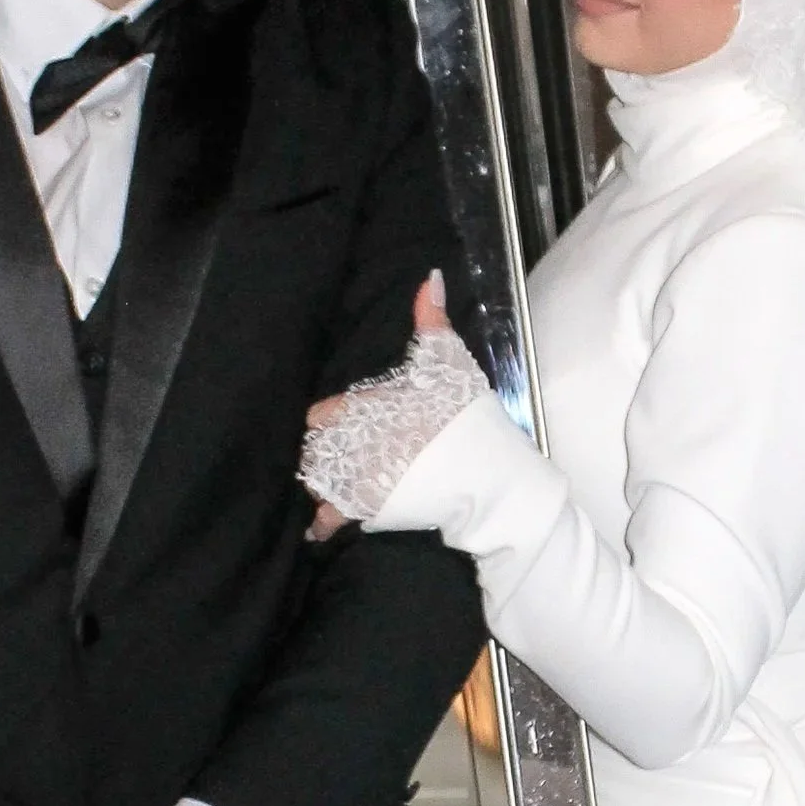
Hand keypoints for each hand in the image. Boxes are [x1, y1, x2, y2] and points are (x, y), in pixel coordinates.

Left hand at [304, 270, 447, 539]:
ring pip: (319, 480)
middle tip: (336, 455)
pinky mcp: (366, 509)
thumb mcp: (449, 362)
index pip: (322, 414)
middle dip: (323, 451)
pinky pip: (330, 518)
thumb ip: (432, 320)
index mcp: (361, 407)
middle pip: (316, 448)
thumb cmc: (466, 417)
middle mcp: (349, 442)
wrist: (487, 477)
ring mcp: (355, 477)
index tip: (336, 423)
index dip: (328, 419)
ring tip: (328, 485)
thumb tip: (429, 277)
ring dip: (322, 482)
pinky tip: (317, 528)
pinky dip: (324, 524)